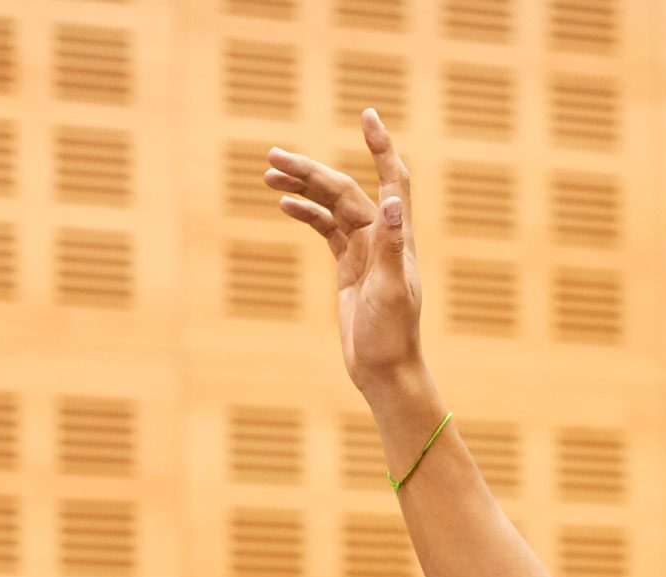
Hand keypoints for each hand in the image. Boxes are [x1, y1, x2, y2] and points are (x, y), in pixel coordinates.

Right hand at [265, 109, 426, 396]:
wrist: (385, 372)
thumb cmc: (392, 337)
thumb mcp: (391, 292)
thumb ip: (392, 247)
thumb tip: (393, 203)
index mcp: (397, 237)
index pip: (393, 180)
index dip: (381, 147)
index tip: (367, 115)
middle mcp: (383, 237)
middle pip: (344, 190)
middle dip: (311, 169)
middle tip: (273, 154)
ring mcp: (365, 251)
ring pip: (331, 206)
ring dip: (303, 187)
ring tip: (269, 172)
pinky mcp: (350, 267)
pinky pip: (326, 229)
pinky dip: (307, 213)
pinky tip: (284, 202)